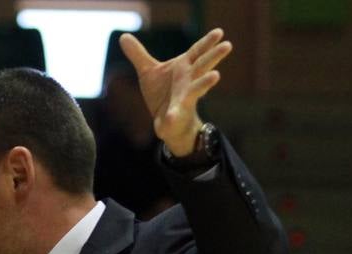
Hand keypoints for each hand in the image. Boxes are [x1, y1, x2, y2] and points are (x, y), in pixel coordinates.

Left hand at [119, 27, 232, 155]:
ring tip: (215, 76)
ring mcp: (186, 97)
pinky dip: (172, 115)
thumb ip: (138, 54)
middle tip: (228, 45)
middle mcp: (189, 80)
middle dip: (214, 56)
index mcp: (184, 67)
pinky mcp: (177, 114)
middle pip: (203, 65)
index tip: (220, 32)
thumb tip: (123, 37)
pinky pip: (175, 114)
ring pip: (198, 88)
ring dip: (206, 82)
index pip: (198, 51)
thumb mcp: (148, 72)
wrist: (167, 122)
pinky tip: (170, 117)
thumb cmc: (162, 94)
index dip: (207, 42)